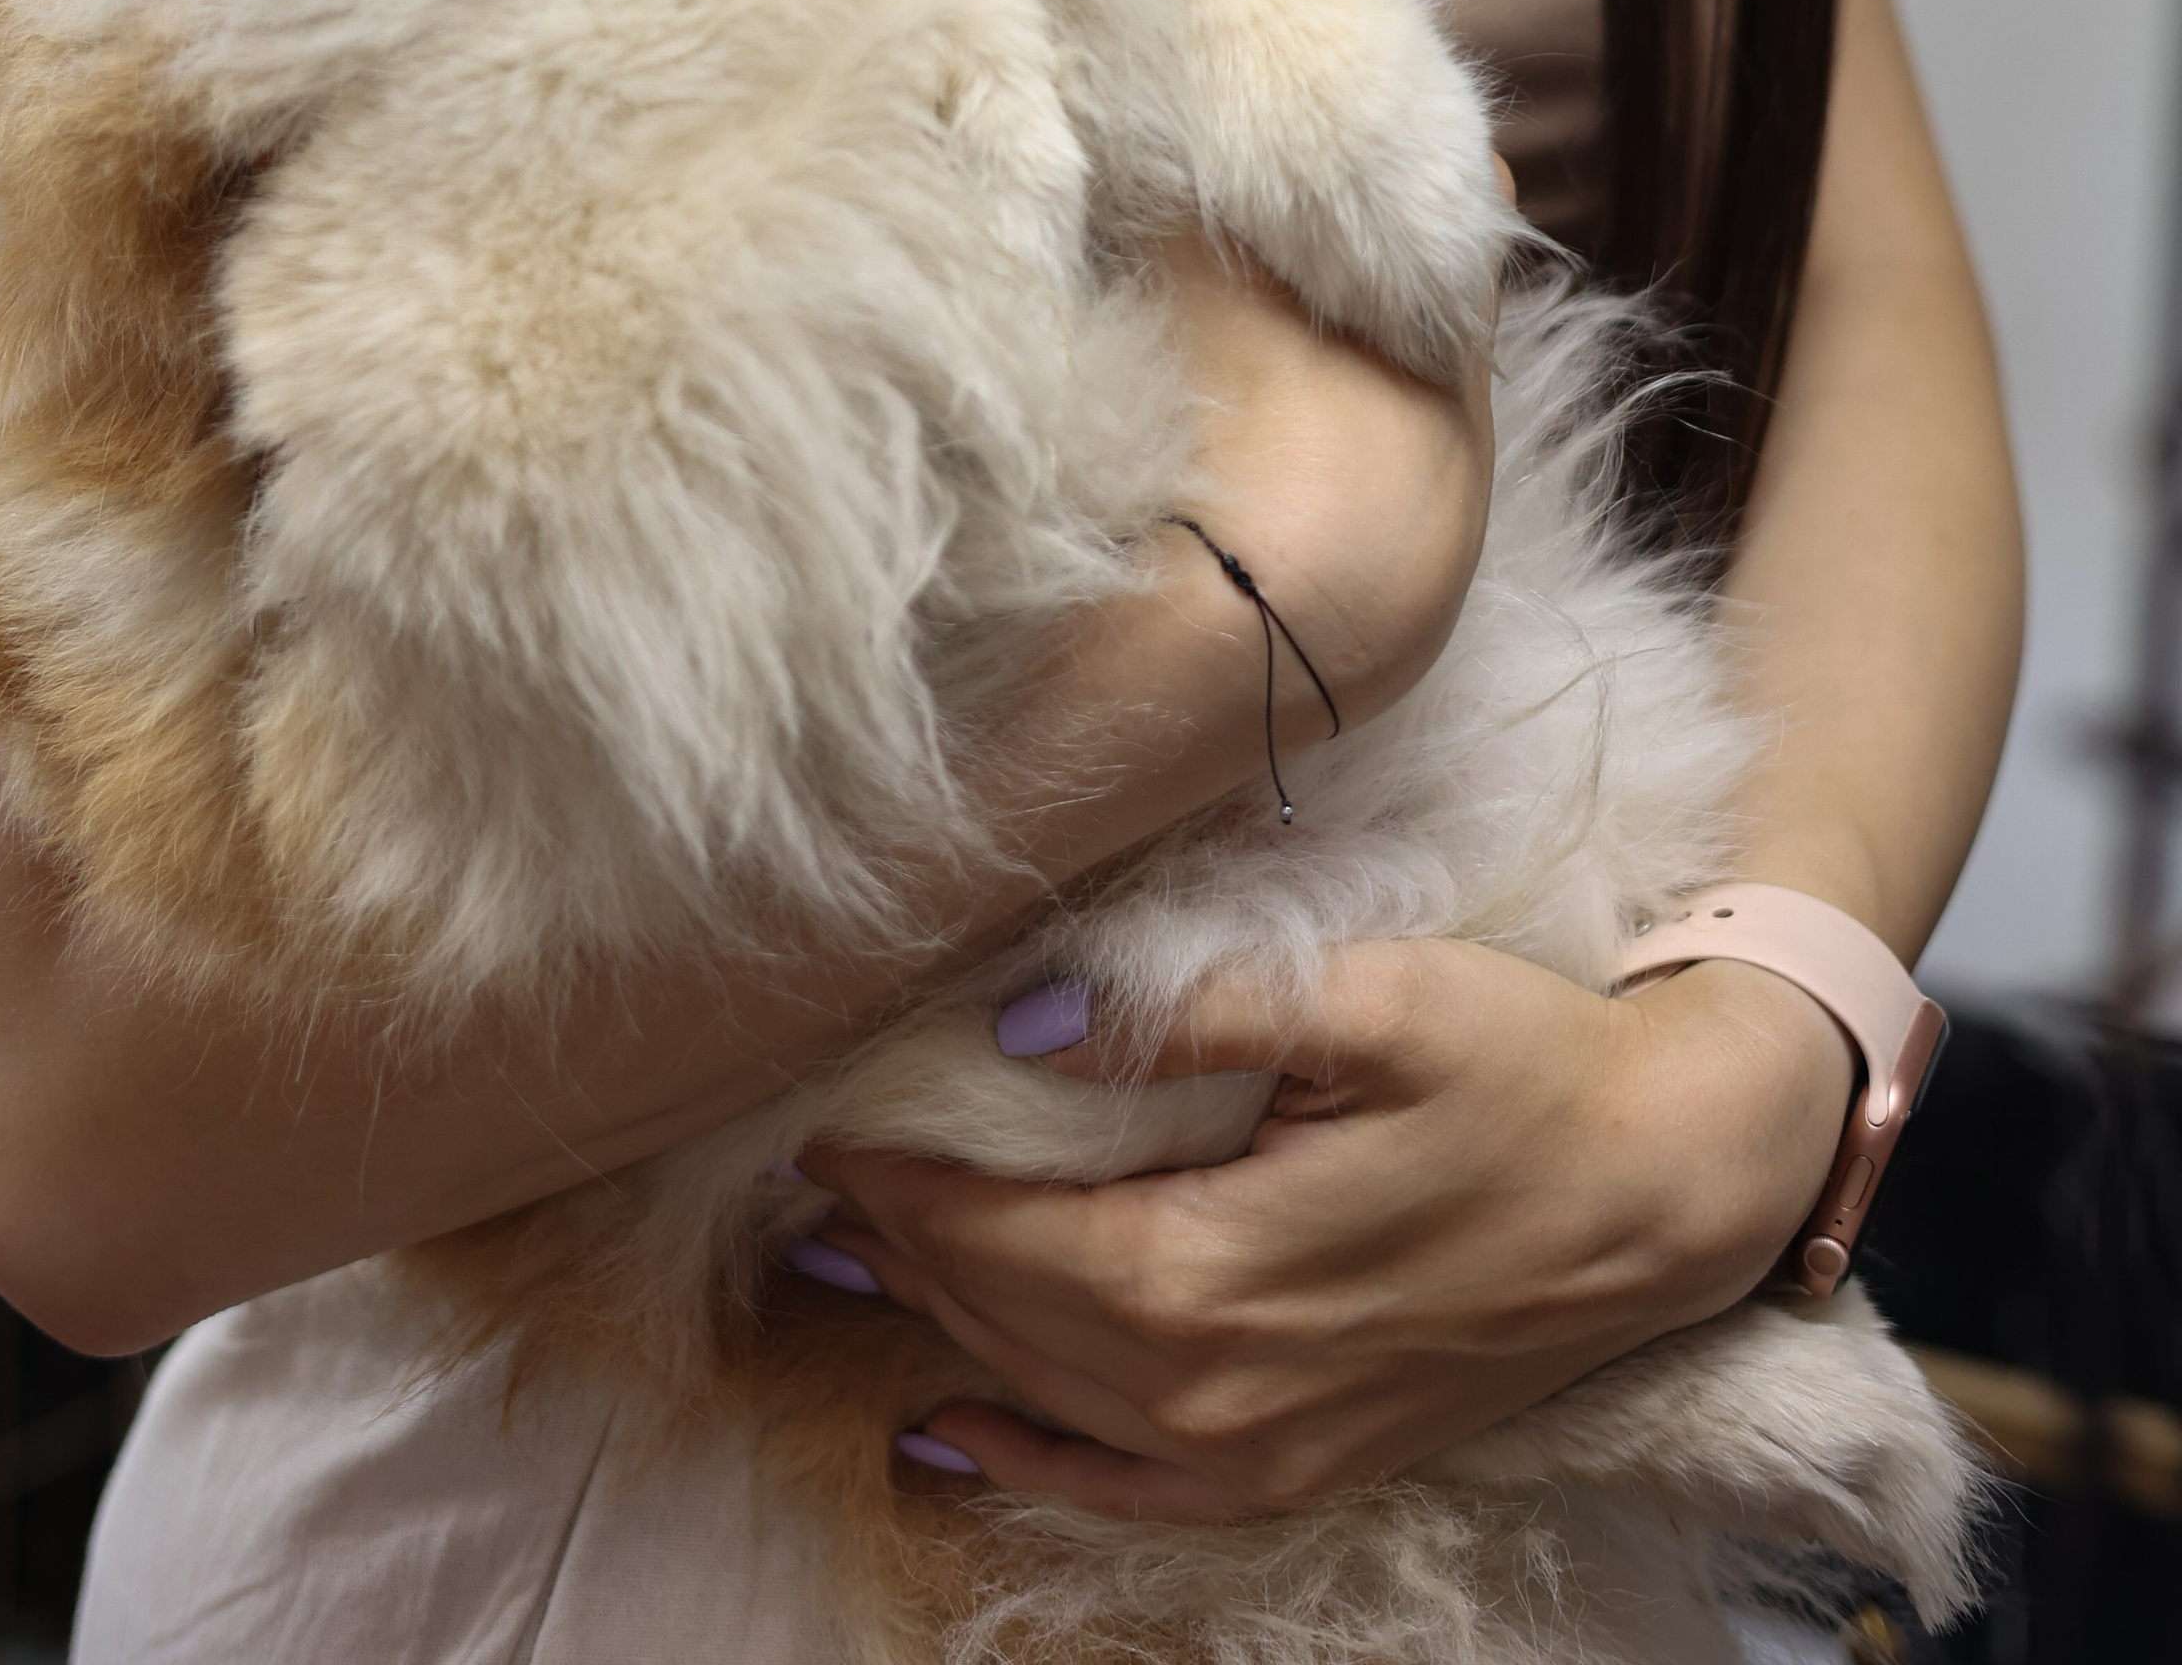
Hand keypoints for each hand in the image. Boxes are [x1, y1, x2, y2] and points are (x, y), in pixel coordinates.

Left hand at [801, 938, 1853, 1519]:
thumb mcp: (1370, 998)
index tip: (829, 1110)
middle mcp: (1216, 1385)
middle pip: (1005, 1311)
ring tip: (850, 1252)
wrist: (1667, 1191)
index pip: (1002, 1227)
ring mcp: (1259, 1444)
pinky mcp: (1300, 1464)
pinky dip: (1026, 1459)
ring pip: (1047, 1388)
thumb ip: (1189, 1009)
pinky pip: (1127, 1488)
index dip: (905, 1170)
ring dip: (941, 1320)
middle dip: (904, 1236)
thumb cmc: (1522, 1068)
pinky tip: (951, 1430)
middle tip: (820, 1167)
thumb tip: (1027, 1022)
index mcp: (1213, 1269)